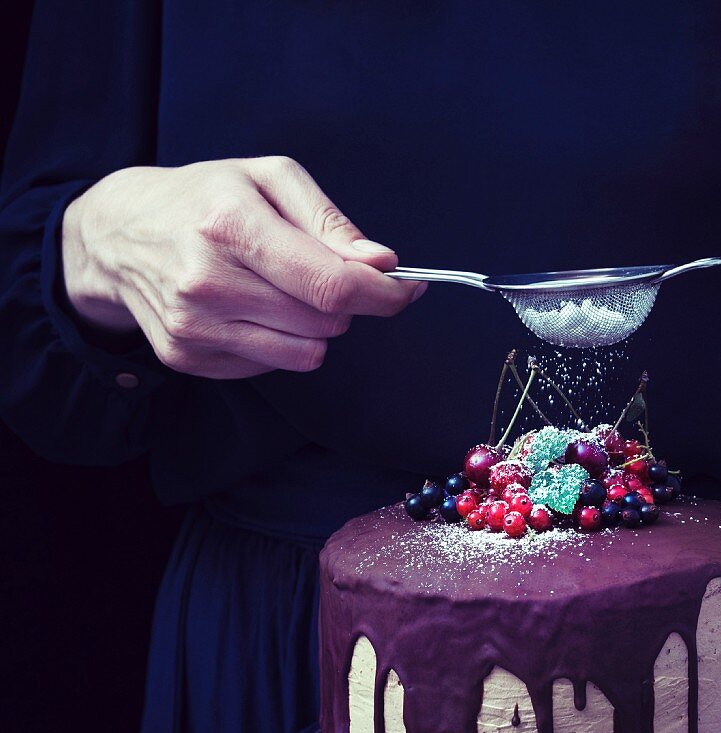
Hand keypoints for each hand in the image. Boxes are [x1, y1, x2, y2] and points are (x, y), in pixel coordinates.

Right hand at [61, 156, 425, 378]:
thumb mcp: (268, 179)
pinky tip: (248, 309)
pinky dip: (277, 342)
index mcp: (230, 225)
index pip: (331, 285)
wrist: (117, 234)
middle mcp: (207, 281)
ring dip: (311, 328)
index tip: (404, 289)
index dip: (382, 295)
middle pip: (326, 324)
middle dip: (341, 303)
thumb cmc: (203, 199)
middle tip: (316, 274)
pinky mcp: (187, 358)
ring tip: (279, 291)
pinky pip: (272, 367)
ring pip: (305, 355)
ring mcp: (193, 326)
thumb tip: (381, 263)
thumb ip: (330, 221)